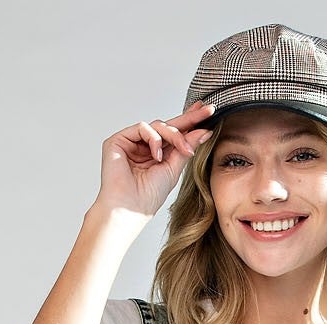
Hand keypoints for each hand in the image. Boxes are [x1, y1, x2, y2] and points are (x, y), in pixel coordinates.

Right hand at [96, 102, 217, 221]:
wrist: (130, 209)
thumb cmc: (148, 197)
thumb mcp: (174, 169)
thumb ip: (186, 148)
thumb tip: (203, 131)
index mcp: (156, 155)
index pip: (174, 134)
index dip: (190, 123)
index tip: (208, 113)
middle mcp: (143, 146)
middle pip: (167, 126)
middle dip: (189, 118)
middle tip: (207, 111)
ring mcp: (130, 142)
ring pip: (158, 125)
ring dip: (174, 136)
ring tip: (184, 150)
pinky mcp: (118, 140)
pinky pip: (143, 127)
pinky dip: (154, 139)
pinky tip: (157, 155)